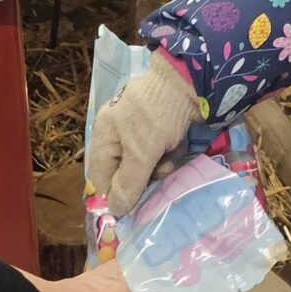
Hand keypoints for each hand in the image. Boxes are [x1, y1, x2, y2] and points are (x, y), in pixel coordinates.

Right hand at [87, 57, 203, 219]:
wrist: (190, 80)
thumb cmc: (158, 115)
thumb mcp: (141, 153)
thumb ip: (128, 183)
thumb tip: (114, 211)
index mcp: (104, 136)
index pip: (100, 178)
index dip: (113, 195)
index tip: (131, 208)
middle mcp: (117, 134)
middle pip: (124, 173)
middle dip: (144, 177)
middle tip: (158, 171)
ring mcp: (139, 131)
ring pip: (145, 165)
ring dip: (160, 165)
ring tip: (171, 153)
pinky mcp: (159, 129)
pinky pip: (160, 153)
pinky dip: (170, 152)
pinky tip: (178, 144)